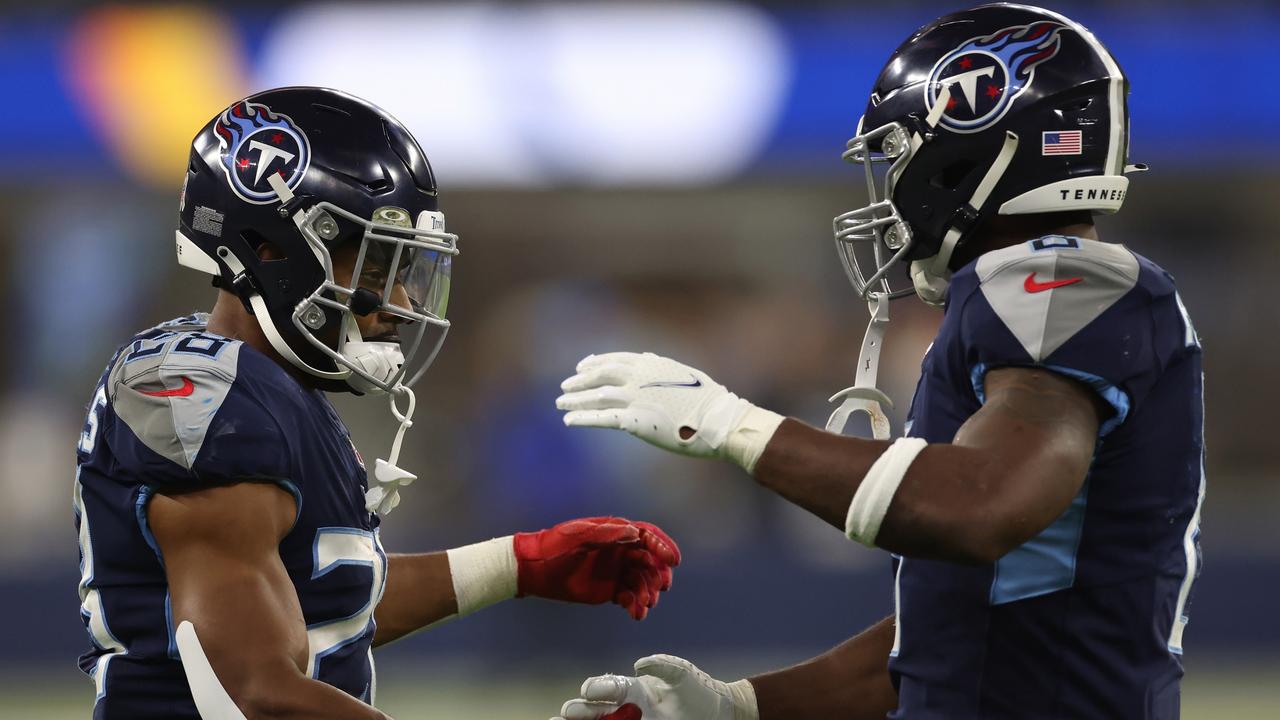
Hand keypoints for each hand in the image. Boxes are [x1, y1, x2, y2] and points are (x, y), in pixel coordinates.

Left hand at [515, 517, 680, 620]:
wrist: (536, 570)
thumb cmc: (555, 546)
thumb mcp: (579, 536)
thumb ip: (607, 534)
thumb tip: (635, 534)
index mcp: (616, 532)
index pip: (647, 536)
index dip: (663, 546)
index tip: (674, 560)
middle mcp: (621, 551)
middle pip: (650, 561)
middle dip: (659, 574)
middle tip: (662, 587)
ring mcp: (617, 571)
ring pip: (642, 581)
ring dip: (648, 593)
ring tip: (644, 604)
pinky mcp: (610, 590)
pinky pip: (630, 597)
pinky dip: (636, 605)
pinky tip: (636, 612)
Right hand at [554, 654, 757, 719]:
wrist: (720, 715)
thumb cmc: (700, 691)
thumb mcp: (682, 673)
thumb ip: (662, 665)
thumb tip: (637, 665)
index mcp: (634, 689)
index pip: (608, 687)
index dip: (597, 688)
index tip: (589, 692)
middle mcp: (628, 710)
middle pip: (594, 712)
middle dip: (578, 712)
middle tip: (566, 714)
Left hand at [557, 353, 783, 471]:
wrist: (719, 420)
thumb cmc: (709, 400)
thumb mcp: (685, 374)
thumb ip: (662, 366)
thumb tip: (650, 358)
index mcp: (651, 365)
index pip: (615, 359)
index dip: (595, 362)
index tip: (582, 366)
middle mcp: (639, 378)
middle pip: (600, 375)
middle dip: (580, 380)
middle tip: (565, 385)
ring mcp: (635, 398)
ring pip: (596, 396)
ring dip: (575, 399)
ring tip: (560, 403)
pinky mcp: (634, 421)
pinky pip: (601, 419)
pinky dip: (582, 418)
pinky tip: (568, 420)